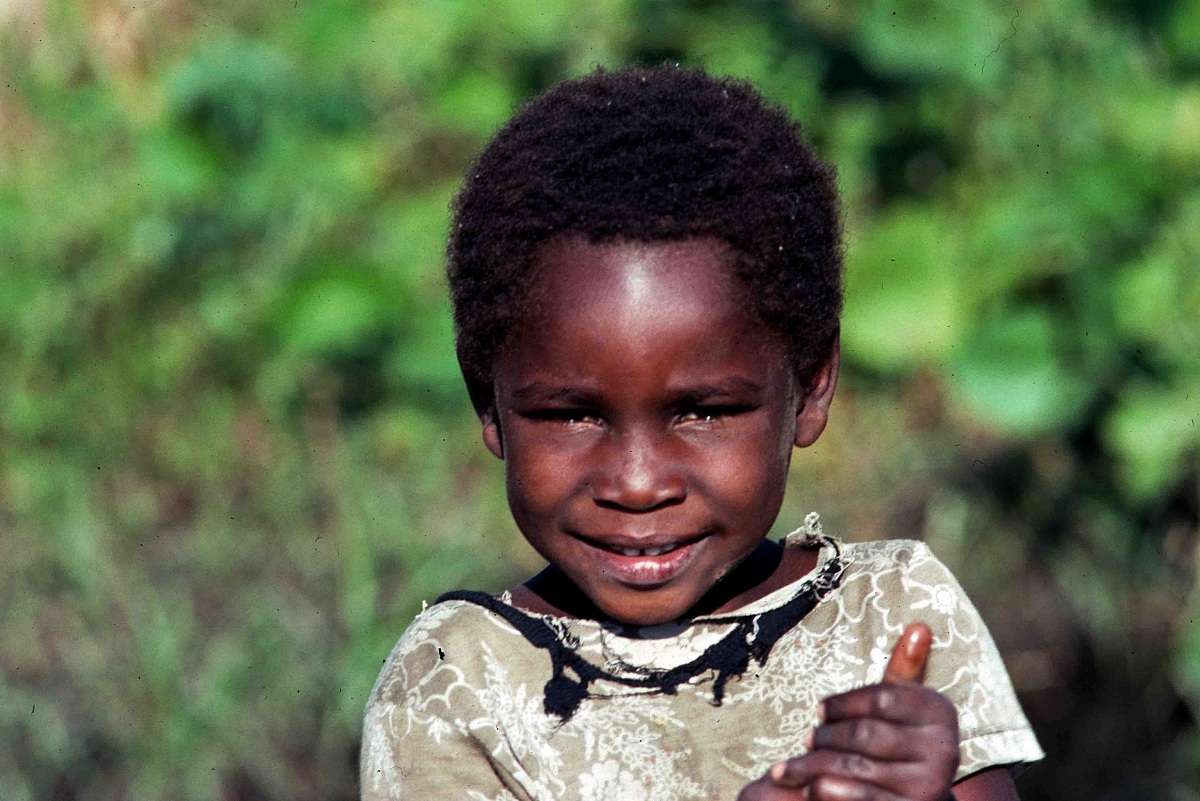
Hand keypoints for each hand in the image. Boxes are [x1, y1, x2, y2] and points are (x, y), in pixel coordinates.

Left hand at [737, 623, 959, 800]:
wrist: (915, 798)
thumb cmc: (899, 740)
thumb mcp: (902, 705)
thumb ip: (905, 669)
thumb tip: (920, 627)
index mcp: (941, 713)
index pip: (882, 698)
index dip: (844, 703)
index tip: (818, 709)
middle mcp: (944, 750)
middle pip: (866, 734)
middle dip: (826, 736)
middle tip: (805, 738)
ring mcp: (929, 785)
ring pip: (856, 767)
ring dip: (814, 765)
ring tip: (789, 766)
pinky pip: (859, 798)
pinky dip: (824, 791)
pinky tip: (805, 787)